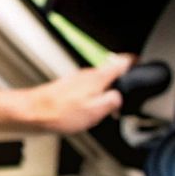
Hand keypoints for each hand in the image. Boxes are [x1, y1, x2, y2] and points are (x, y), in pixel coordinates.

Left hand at [0, 54, 134, 134]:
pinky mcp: (67, 87)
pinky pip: (86, 89)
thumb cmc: (60, 112)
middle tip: (125, 95)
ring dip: (104, 90)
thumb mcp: (96, 111)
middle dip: (119, 81)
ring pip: (97, 81)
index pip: (122, 62)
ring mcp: (76, 79)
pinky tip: (88, 110)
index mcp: (98, 77)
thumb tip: (119, 98)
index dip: (134, 62)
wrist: (34, 113)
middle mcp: (87, 74)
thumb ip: (113, 101)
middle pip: (109, 72)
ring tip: (107, 108)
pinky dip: (92, 96)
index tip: (140, 62)